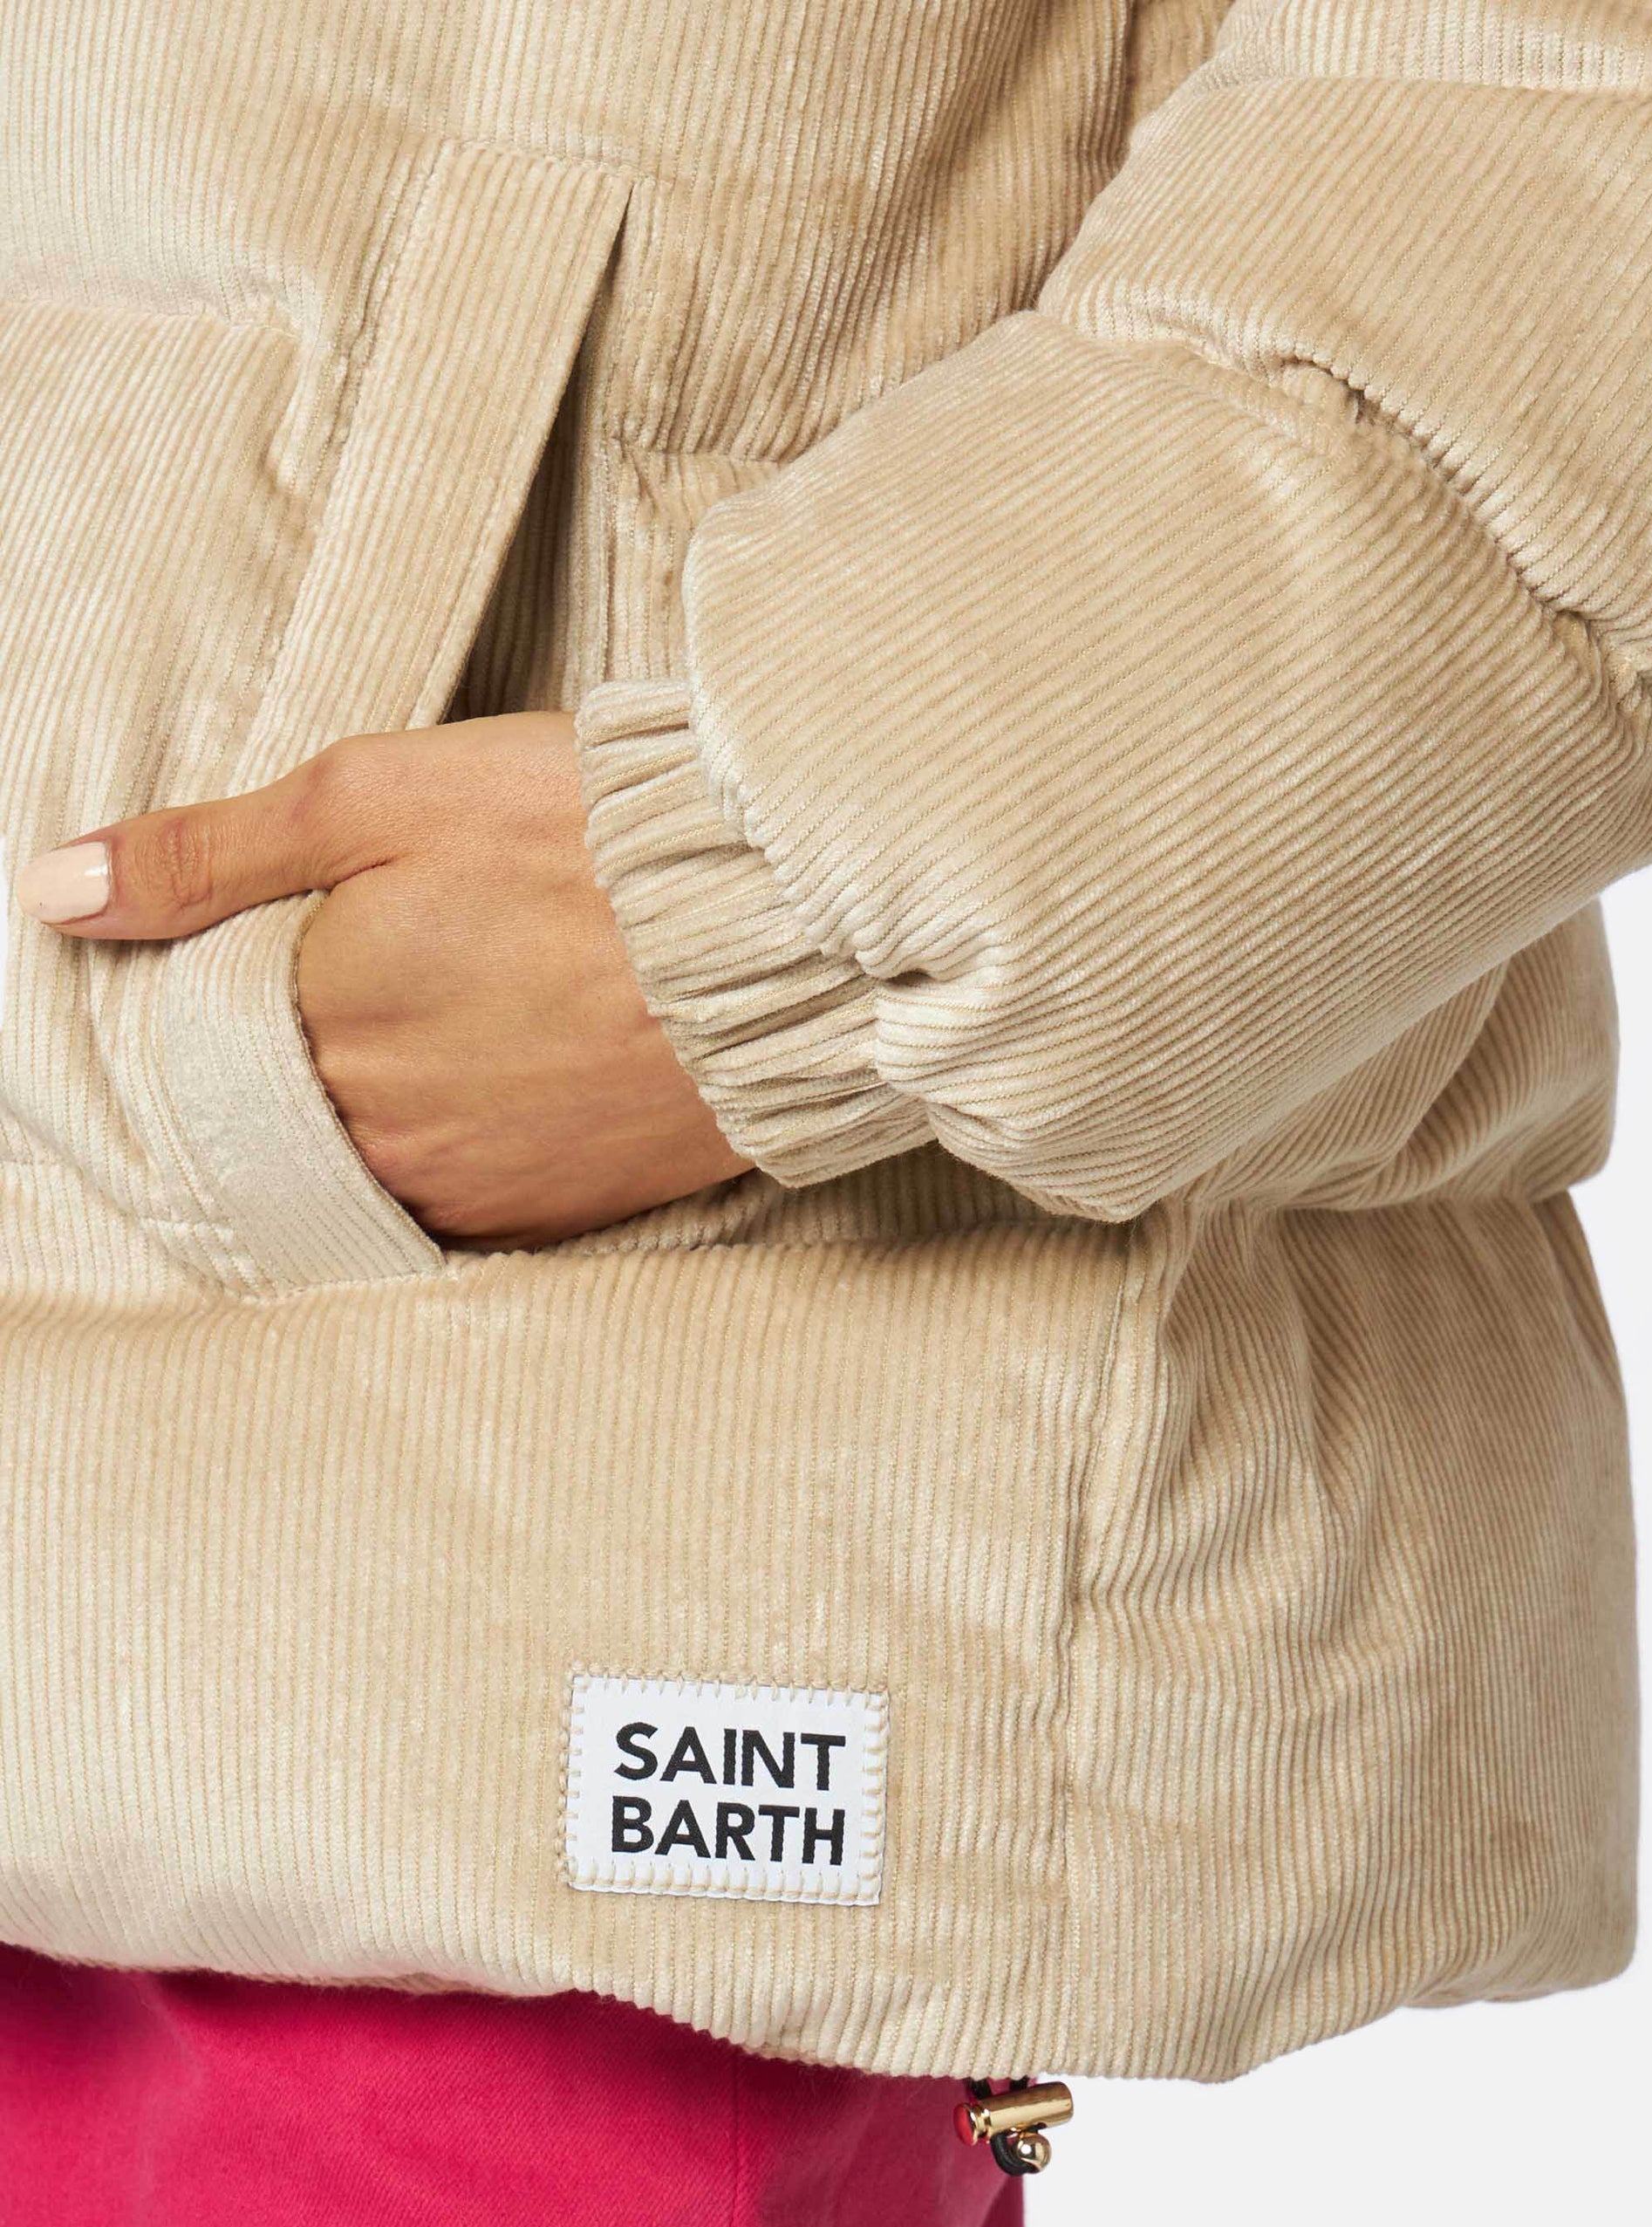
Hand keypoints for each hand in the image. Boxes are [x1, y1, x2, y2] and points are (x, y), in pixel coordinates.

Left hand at [16, 713, 753, 1247]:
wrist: (789, 931)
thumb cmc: (591, 839)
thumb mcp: (381, 793)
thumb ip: (208, 853)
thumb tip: (54, 894)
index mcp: (316, 1026)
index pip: (205, 1032)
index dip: (236, 979)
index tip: (299, 937)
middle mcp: (377, 1136)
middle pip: (287, 1102)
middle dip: (315, 1040)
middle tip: (401, 966)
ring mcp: (469, 1191)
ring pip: (372, 1156)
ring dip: (389, 1099)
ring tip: (462, 1014)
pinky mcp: (556, 1218)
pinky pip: (463, 1200)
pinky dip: (464, 1145)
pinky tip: (508, 1076)